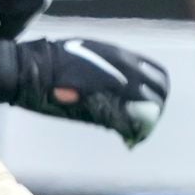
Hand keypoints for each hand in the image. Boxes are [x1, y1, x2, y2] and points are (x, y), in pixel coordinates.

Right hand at [0, 37, 170, 146]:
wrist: (33, 69)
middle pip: (161, 91)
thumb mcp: (86, 55)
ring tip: (137, 132)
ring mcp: (116, 89)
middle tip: (146, 120)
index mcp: (120, 55)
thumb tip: (119, 82)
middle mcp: (125, 70)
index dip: (158, 89)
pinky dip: (133, 133)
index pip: (157, 73)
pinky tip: (128, 139)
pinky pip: (129, 124)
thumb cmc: (54, 63)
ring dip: (148, 122)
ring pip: (150, 108)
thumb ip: (106, 69)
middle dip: (157, 108)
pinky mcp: (104, 109)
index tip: (149, 101)